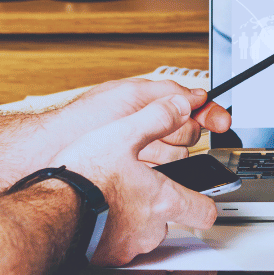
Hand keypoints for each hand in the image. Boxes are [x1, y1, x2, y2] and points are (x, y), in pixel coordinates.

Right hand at [54, 95, 220, 265]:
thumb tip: (180, 107)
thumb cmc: (84, 177)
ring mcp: (129, 248)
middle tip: (138, 189)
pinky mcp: (106, 258)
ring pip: (143, 235)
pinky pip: (117, 247)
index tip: (200, 197)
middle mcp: (151, 230)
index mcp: (162, 200)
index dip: (204, 203)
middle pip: (170, 221)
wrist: (49, 212)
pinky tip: (95, 216)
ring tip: (111, 199)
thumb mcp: (122, 134)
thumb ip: (156, 119)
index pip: (205, 211)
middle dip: (158, 207)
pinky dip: (110, 234)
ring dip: (133, 220)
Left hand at [59, 78, 232, 165]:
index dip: (209, 113)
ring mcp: (142, 154)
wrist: (50, 157)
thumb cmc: (77, 125)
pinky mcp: (138, 178)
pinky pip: (164, 179)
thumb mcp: (126, 97)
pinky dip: (157, 176)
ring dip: (164, 157)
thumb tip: (195, 96)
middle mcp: (146, 128)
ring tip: (141, 157)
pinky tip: (140, 174)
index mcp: (145, 103)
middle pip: (188, 134)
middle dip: (178, 136)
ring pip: (178, 158)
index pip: (190, 105)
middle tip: (160, 138)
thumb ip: (164, 95)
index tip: (223, 122)